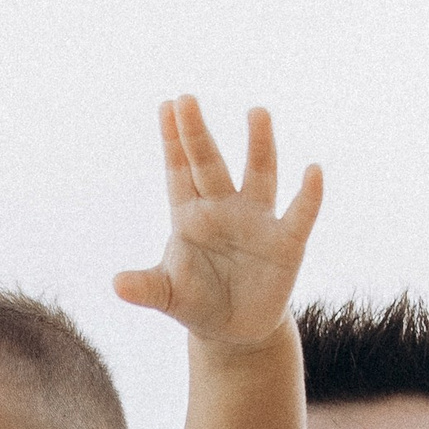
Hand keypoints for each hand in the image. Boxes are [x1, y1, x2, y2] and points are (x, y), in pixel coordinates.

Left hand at [113, 97, 322, 350]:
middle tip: (187, 99)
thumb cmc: (197, 301)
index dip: (173, 141)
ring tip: (257, 112)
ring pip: (259, 175)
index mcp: (191, 215)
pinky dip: (308, 196)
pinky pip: (300, 214)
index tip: (167, 106)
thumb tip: (116, 285)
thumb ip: (145, 288)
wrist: (234, 330)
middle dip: (198, 135)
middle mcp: (225, 208)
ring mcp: (257, 221)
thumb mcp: (168, 296)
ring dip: (259, 146)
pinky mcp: (286, 243)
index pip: (180, 171)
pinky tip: (313, 171)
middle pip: (210, 164)